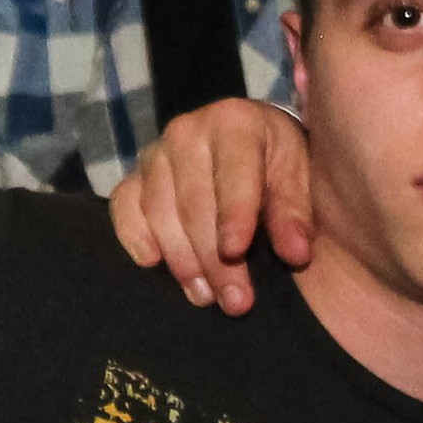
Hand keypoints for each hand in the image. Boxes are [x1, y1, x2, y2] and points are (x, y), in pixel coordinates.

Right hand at [105, 98, 313, 313]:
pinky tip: (153, 262)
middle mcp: (188, 131)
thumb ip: (296, 213)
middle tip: (235, 301)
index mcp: (235, 121)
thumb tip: (295, 253)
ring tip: (205, 296)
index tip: (236, 250)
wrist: (249, 147)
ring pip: (159, 211)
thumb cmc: (277, 163)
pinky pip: (123, 207)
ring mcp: (155, 154)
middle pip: (194, 203)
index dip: (234, 213)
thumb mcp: (299, 177)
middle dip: (214, 258)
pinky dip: (134, 236)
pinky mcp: (134, 177)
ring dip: (181, 260)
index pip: (233, 172)